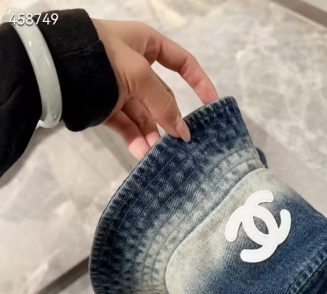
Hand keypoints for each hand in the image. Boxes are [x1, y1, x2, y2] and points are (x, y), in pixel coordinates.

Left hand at [92, 19, 217, 158]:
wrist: (53, 69)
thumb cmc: (101, 59)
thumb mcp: (139, 75)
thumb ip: (164, 103)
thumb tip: (183, 131)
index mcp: (146, 45)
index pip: (182, 62)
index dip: (199, 81)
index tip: (211, 103)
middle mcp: (136, 66)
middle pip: (162, 96)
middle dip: (170, 118)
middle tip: (181, 142)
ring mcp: (120, 88)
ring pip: (144, 114)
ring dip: (153, 134)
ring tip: (160, 153)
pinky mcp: (106, 107)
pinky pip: (127, 124)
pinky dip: (135, 139)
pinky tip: (143, 153)